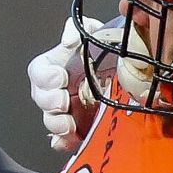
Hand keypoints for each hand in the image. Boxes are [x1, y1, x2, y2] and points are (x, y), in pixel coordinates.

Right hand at [27, 16, 103, 151]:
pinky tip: (70, 141)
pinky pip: (63, 140)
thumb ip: (80, 29)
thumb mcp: (96, 32)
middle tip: (62, 102)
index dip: (45, 77)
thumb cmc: (111, 51)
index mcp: (58, 66)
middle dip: (49, 102)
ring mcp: (67, 110)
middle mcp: (59, 89)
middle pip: (41, 99)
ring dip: (57, 124)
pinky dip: (64, 143)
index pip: (39, 71)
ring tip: (68, 125)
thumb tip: (68, 40)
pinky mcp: (79, 128)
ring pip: (51, 121)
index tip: (60, 78)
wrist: (134, 72)